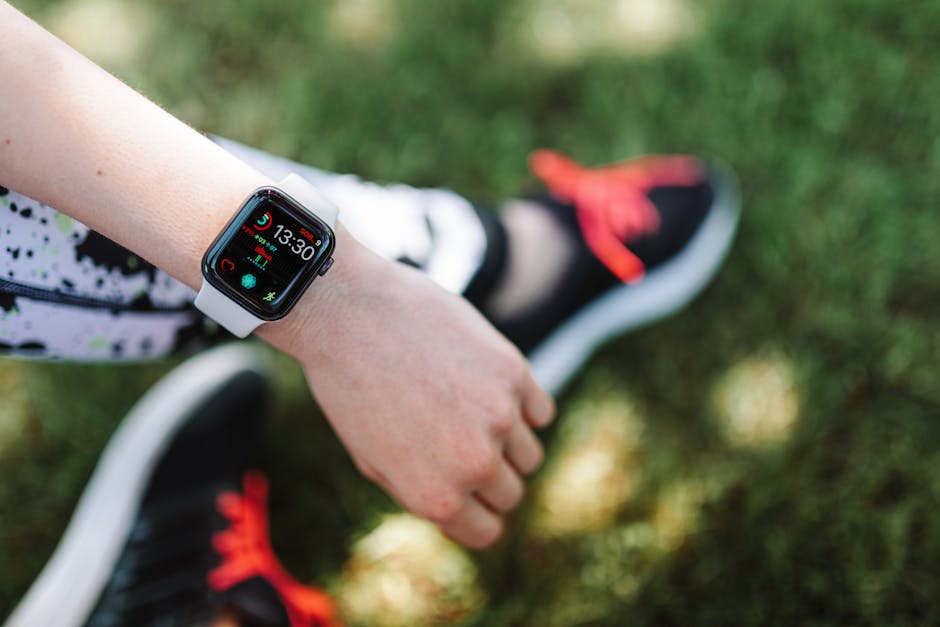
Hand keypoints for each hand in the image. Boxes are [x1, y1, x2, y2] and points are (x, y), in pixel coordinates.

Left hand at [262, 229, 554, 547]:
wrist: (348, 314)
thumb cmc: (352, 390)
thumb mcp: (373, 460)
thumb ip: (424, 491)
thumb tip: (469, 509)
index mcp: (436, 497)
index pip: (488, 531)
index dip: (478, 512)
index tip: (468, 489)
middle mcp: (473, 464)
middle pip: (512, 492)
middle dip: (492, 475)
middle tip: (460, 441)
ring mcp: (498, 416)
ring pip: (530, 453)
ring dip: (507, 439)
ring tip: (466, 409)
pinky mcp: (513, 371)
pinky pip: (541, 410)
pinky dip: (522, 404)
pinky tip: (486, 385)